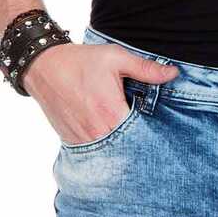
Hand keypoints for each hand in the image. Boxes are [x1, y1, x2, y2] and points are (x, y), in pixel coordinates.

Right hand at [23, 43, 177, 142]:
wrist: (44, 68)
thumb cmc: (81, 62)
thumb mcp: (116, 58)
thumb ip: (146, 69)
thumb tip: (173, 73)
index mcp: (113, 113)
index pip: (143, 136)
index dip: (153, 138)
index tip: (161, 139)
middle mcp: (99, 132)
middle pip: (129, 150)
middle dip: (139, 149)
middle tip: (151, 150)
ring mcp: (85, 142)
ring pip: (112, 157)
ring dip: (123, 154)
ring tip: (132, 150)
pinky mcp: (75, 145)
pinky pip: (96, 158)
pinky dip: (106, 155)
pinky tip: (113, 149)